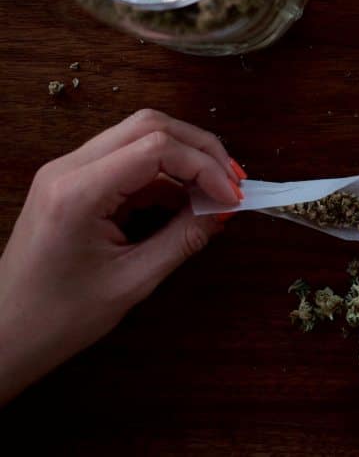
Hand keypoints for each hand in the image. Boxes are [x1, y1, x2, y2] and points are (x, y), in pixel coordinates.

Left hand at [0, 109, 245, 405]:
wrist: (3, 335)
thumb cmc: (59, 318)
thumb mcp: (132, 281)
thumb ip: (182, 239)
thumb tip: (223, 210)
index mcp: (78, 191)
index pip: (156, 147)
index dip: (205, 166)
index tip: (232, 198)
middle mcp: (68, 168)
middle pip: (149, 126)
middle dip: (200, 149)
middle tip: (232, 182)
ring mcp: (67, 171)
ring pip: (140, 136)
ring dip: (184, 157)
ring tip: (214, 191)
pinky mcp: (72, 182)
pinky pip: (127, 160)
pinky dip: (164, 173)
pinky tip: (186, 201)